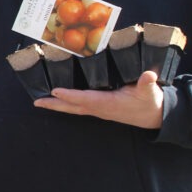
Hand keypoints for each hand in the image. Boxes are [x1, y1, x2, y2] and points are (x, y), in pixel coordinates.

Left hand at [33, 69, 163, 128]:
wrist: (154, 116)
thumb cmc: (150, 102)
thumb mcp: (150, 91)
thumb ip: (148, 83)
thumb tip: (148, 76)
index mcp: (109, 104)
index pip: (85, 99)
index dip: (70, 95)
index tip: (55, 91)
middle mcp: (100, 109)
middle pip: (73, 107)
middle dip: (54, 105)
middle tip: (37, 102)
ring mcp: (99, 110)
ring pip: (74, 108)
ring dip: (57, 105)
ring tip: (40, 102)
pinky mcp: (100, 109)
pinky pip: (79, 106)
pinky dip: (67, 103)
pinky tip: (58, 100)